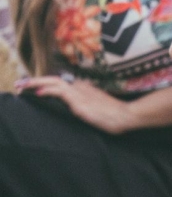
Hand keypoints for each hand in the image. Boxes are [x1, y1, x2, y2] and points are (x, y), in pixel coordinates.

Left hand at [16, 76, 131, 133]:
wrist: (126, 115)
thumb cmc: (116, 116)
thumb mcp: (99, 108)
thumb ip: (88, 105)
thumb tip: (80, 107)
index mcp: (84, 89)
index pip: (61, 84)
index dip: (45, 84)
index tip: (32, 88)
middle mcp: (80, 87)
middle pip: (54, 80)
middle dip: (35, 81)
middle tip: (20, 84)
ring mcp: (79, 93)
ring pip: (53, 83)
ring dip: (35, 83)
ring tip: (22, 86)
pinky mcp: (79, 100)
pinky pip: (59, 92)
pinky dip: (47, 91)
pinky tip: (37, 93)